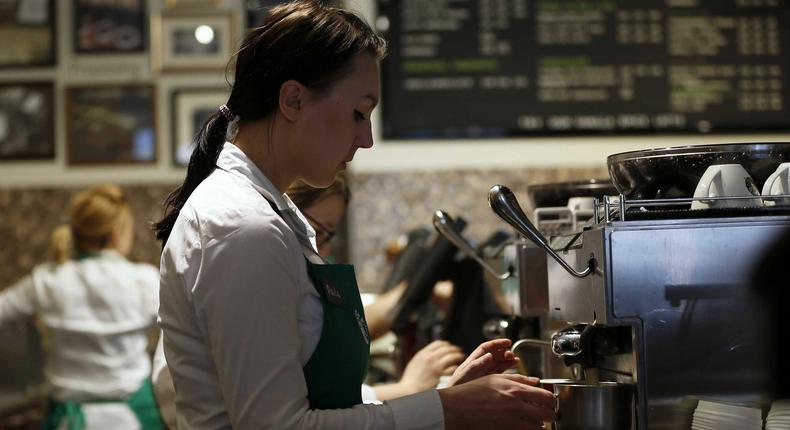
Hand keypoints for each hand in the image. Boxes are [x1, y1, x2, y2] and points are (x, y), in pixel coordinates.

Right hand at [400, 340, 464, 391]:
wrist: (409, 389)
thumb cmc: (411, 379)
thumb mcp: (415, 362)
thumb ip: (424, 356)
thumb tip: (433, 353)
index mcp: (423, 353)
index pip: (438, 343)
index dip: (446, 344)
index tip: (449, 346)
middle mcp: (430, 357)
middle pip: (446, 348)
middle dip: (454, 348)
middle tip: (459, 350)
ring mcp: (435, 366)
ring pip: (451, 356)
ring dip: (458, 356)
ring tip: (461, 357)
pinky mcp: (439, 375)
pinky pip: (451, 368)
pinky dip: (455, 367)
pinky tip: (457, 368)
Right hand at [439, 373, 555, 429]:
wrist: (455, 409)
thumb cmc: (471, 393)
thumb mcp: (494, 379)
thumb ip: (517, 378)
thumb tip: (534, 381)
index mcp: (515, 390)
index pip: (546, 397)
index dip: (552, 400)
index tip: (550, 401)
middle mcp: (516, 407)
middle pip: (548, 414)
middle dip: (550, 414)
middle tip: (546, 413)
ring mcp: (512, 422)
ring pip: (540, 428)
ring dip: (540, 425)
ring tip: (536, 422)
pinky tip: (524, 427)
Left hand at [448, 338, 517, 386]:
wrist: (456, 402)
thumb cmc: (457, 387)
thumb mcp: (466, 374)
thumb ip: (477, 365)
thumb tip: (489, 355)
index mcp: (473, 360)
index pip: (486, 348)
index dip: (497, 343)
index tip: (507, 342)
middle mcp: (480, 365)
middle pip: (494, 354)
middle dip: (504, 352)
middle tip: (511, 354)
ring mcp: (486, 373)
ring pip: (499, 362)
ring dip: (507, 359)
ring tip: (515, 359)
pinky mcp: (490, 381)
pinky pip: (501, 371)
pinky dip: (508, 367)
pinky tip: (514, 365)